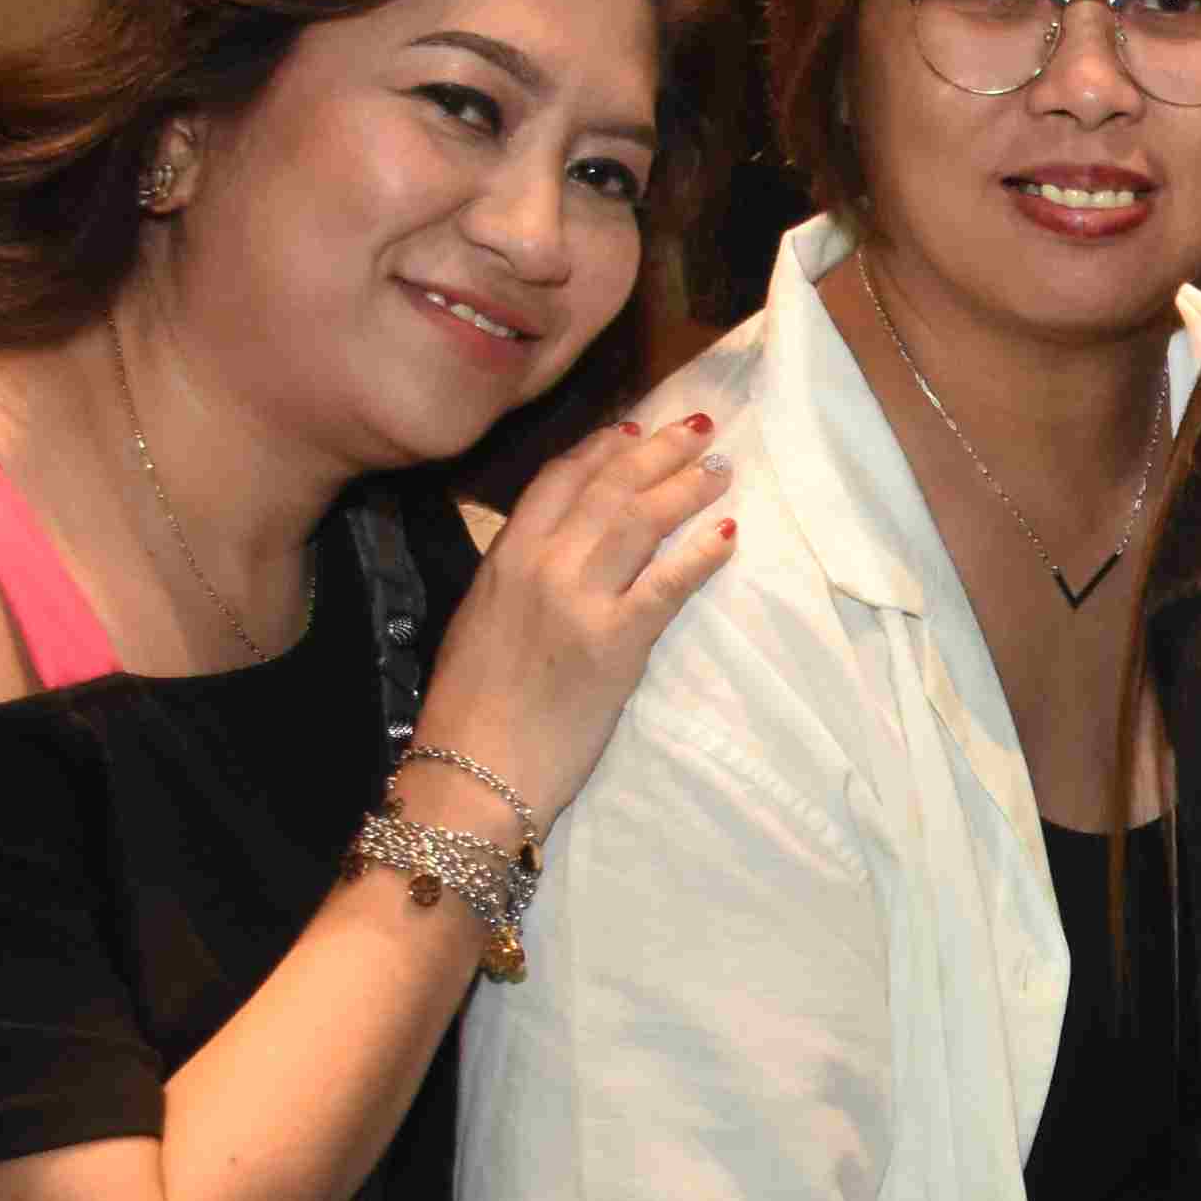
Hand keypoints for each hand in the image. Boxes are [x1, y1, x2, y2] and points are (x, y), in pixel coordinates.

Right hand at [413, 408, 737, 824]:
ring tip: (721, 470)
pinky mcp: (615, 643)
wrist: (471, 772)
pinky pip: (668, 582)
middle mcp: (540, 567)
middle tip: (699, 430)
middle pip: (608, 488)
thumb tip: (555, 550)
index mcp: (503, 559)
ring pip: (640, 521)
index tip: (636, 428)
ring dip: (686, 488)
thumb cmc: (471, 708)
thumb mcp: (480, 620)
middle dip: (657, 452)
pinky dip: (702, 552)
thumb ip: (517, 578)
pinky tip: (728, 531)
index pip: (558, 480)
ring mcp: (579, 601)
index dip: (602, 448)